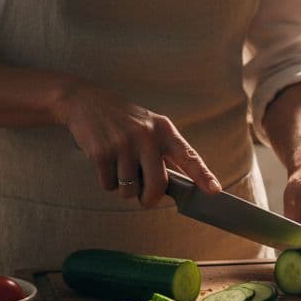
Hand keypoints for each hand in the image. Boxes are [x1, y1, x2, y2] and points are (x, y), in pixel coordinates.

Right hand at [56, 80, 220, 205]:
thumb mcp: (149, 127)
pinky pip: (109, 185)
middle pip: (158, 184)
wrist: (86, 102)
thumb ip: (165, 152)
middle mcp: (146, 135)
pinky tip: (105, 164)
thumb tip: (181, 181)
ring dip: (124, 189)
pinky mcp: (102, 152)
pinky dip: (106, 182)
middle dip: (150, 199)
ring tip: (119, 168)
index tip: (214, 191)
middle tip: (145, 199)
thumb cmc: (123, 120)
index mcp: (163, 130)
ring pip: (129, 190)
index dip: (202, 175)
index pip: (188, 156)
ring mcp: (123, 143)